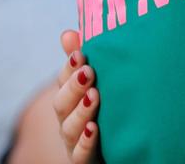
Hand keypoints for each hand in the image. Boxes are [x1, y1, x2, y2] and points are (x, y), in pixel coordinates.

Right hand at [52, 30, 101, 162]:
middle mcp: (69, 120)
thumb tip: (67, 33)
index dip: (69, 68)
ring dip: (80, 112)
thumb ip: (84, 61)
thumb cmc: (109, 109)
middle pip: (62, 104)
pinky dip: (85, 142)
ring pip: (69, 128)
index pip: (64, 81)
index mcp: (72, 99)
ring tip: (94, 96)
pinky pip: (80, 155)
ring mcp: (75, 142)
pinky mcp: (85, 160)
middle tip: (89, 72)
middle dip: (74, 87)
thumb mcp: (100, 83)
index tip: (80, 53)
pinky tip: (93, 129)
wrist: (122, 148)